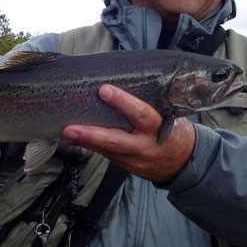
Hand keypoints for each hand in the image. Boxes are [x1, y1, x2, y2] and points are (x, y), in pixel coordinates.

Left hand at [62, 84, 195, 182]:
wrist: (182, 162)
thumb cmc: (173, 130)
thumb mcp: (169, 115)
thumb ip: (149, 103)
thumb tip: (122, 81)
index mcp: (158, 128)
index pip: (141, 113)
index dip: (123, 102)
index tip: (104, 90)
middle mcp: (144, 146)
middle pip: (116, 141)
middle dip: (91, 134)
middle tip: (70, 128)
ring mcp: (133, 159)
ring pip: (106, 150)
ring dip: (84, 141)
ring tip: (64, 132)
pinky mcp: (124, 165)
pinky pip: (104, 154)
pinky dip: (88, 145)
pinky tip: (71, 139)